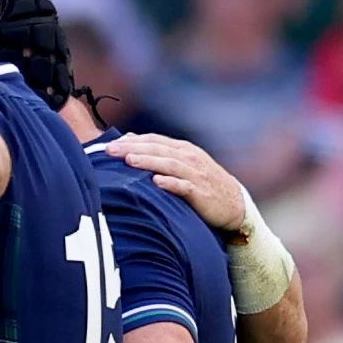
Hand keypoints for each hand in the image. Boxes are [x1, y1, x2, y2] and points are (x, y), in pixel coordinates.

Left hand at [98, 132, 248, 237]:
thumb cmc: (202, 183)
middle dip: (133, 148)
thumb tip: (128, 139)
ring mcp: (196, 175)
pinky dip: (171, 183)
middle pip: (158, 149)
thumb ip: (158, 152)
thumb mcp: (182, 163)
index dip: (131, 141)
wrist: (235, 204)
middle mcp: (189, 159)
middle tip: (109, 151)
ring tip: (129, 161)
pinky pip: (185, 187)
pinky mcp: (201, 193)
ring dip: (149, 162)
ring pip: (170, 165)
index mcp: (183, 150)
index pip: (154, 140)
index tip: (108, 145)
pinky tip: (156, 182)